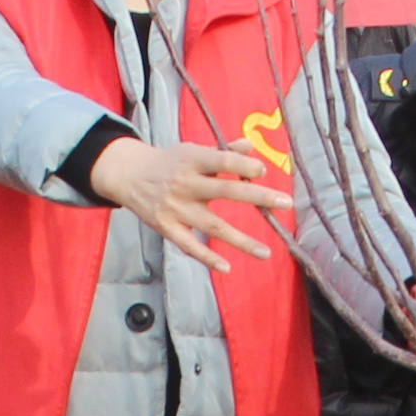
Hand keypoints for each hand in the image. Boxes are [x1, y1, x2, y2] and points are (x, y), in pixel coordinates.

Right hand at [88, 135, 294, 271]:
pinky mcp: (167, 228)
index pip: (223, 161)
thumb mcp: (193, 149)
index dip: (244, 165)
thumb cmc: (170, 162)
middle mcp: (185, 184)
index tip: (263, 171)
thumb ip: (223, 150)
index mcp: (192, 160)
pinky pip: (189, 246)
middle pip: (226, 192)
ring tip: (266, 252)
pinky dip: (207, 257)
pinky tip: (227, 267)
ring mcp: (176, 208)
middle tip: (286, 203)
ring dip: (241, 240)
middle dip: (258, 197)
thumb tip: (251, 148)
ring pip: (213, 226)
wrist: (129, 175)